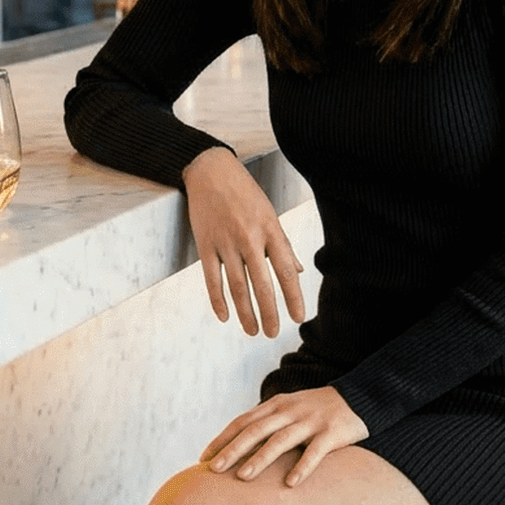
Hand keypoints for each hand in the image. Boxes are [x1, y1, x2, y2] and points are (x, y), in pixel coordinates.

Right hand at [182, 146, 306, 337]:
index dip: (293, 297)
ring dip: (245, 312)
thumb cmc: (245, 193)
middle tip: (273, 333)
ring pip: (237, 286)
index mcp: (271, 229)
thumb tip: (299, 271)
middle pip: (261, 284)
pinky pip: (211, 279)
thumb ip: (283, 245)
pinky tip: (225, 316)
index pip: (286, 270)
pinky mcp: (205, 244)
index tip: (298, 318)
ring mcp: (226, 242)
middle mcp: (250, 238)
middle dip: (269, 313)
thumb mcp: (270, 214)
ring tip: (252, 330)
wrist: (210, 171)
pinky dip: (218, 300)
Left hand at [200, 387, 369, 486]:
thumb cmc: (316, 411)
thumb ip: (266, 424)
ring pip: (281, 440)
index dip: (223, 438)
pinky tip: (291, 483)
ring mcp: (311, 421)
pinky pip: (316, 452)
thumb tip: (235, 448)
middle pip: (256, 430)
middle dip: (233, 450)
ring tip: (242, 477)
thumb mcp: (289, 410)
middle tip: (213, 470)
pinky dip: (303, 466)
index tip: (204, 458)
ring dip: (260, 458)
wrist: (358, 399)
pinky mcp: (332, 433)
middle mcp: (291, 411)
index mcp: (277, 405)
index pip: (243, 421)